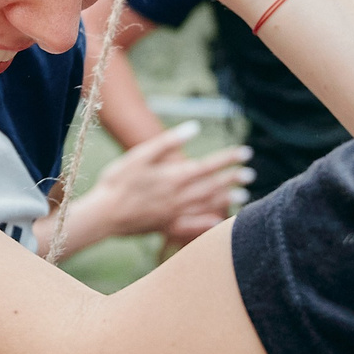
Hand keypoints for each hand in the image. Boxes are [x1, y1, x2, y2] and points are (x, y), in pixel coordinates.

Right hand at [83, 123, 251, 246]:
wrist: (103, 215)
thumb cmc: (117, 181)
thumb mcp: (139, 155)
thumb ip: (167, 142)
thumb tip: (194, 127)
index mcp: (173, 177)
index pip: (208, 165)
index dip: (228, 158)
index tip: (246, 152)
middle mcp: (178, 197)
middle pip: (212, 186)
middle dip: (232, 178)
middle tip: (251, 173)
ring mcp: (174, 214)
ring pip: (207, 205)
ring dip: (227, 199)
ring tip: (244, 195)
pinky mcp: (167, 226)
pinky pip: (194, 225)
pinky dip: (209, 223)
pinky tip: (219, 221)